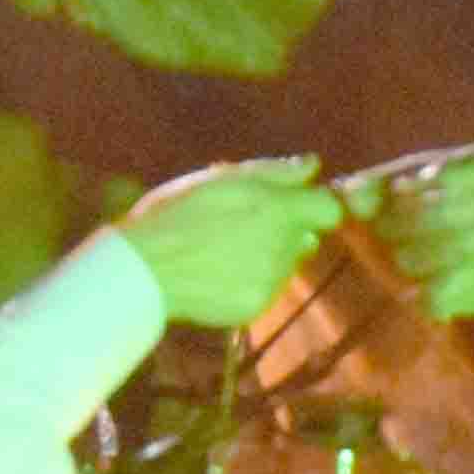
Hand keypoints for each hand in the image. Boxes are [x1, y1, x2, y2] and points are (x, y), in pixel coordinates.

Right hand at [114, 156, 343, 328]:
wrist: (143, 269)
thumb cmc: (176, 213)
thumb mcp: (222, 179)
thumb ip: (275, 173)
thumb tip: (313, 166)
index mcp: (276, 210)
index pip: (330, 211)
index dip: (315, 206)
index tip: (294, 205)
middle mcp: (281, 248)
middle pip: (306, 237)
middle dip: (285, 230)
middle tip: (241, 224)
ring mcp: (270, 282)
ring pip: (286, 264)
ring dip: (267, 254)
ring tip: (221, 248)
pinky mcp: (255, 307)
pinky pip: (266, 289)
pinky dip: (250, 280)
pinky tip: (216, 272)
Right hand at [351, 136, 473, 317]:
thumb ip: (469, 164)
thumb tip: (430, 178)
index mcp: (418, 182)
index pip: (367, 190)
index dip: (359, 194)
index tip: (371, 195)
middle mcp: (414, 223)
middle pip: (386, 226)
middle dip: (425, 216)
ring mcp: (430, 261)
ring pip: (406, 260)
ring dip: (445, 246)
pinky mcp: (450, 297)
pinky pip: (426, 299)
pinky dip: (448, 284)